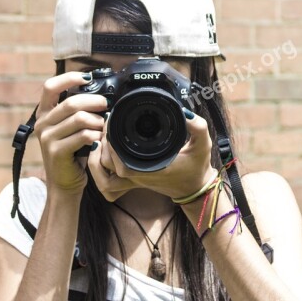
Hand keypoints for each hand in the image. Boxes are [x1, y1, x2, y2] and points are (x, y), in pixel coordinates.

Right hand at [34, 72, 106, 199]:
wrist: (64, 183)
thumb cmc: (72, 153)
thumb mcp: (70, 128)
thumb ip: (76, 112)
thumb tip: (99, 94)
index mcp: (44, 114)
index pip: (50, 86)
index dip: (69, 78)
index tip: (87, 77)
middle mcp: (42, 123)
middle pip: (72, 102)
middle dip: (94, 102)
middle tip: (106, 106)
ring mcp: (47, 138)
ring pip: (80, 118)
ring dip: (98, 121)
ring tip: (103, 127)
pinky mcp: (56, 151)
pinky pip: (83, 136)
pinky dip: (96, 135)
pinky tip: (99, 140)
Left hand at [88, 108, 218, 201]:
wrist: (195, 187)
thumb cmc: (197, 166)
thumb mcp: (203, 144)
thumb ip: (198, 127)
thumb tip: (186, 113)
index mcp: (152, 169)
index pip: (120, 163)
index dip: (110, 144)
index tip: (111, 123)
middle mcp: (140, 176)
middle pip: (106, 166)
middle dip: (101, 145)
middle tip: (106, 123)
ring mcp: (135, 180)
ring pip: (104, 177)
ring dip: (98, 157)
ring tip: (103, 135)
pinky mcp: (134, 180)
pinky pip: (110, 180)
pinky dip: (102, 168)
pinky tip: (105, 149)